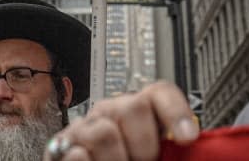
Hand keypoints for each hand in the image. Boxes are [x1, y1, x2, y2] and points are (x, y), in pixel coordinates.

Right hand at [44, 81, 198, 160]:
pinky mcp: (60, 147)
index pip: (160, 93)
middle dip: (144, 145)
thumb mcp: (151, 155)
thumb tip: (186, 145)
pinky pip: (78, 154)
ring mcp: (84, 128)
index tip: (187, 137)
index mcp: (140, 113)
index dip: (176, 111)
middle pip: (134, 106)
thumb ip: (168, 150)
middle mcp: (112, 113)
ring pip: (105, 133)